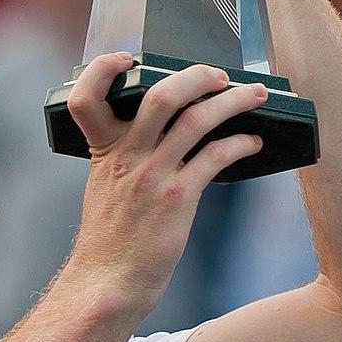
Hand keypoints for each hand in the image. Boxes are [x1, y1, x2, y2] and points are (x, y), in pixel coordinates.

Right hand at [65, 52, 267, 318]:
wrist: (109, 282)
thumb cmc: (111, 237)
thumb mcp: (105, 187)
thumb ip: (125, 155)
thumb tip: (171, 128)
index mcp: (102, 150)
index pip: (86, 97)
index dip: (103, 69)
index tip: (129, 59)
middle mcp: (125, 156)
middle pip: (161, 94)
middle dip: (197, 76)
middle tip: (219, 75)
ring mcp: (151, 176)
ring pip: (197, 119)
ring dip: (233, 101)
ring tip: (255, 95)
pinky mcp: (177, 198)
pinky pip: (215, 156)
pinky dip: (238, 143)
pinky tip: (252, 142)